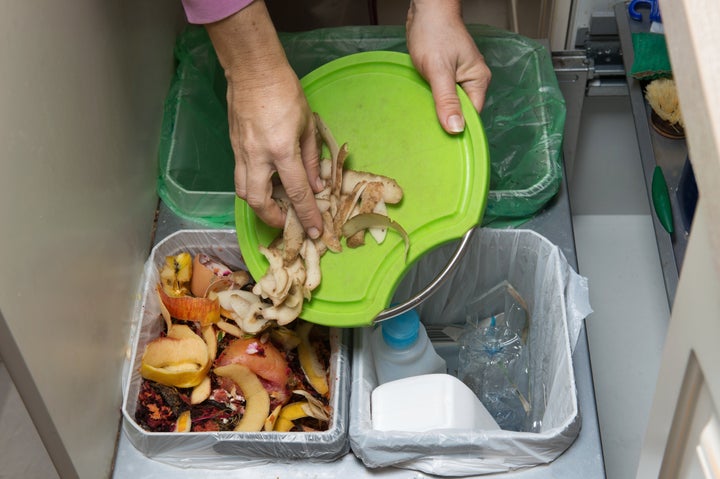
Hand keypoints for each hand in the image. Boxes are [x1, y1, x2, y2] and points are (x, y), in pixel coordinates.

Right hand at [206, 1, 323, 236]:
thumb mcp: (308, 126)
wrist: (253, 71)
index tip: (315, 229)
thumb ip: (312, 159)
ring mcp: (241, 152)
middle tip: (286, 220)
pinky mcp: (233, 146)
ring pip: (243, 191)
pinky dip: (253, 186)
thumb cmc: (285, 92)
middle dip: (272, 217)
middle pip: (258, 201)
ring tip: (275, 204)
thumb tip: (317, 185)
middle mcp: (257, 156)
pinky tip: (266, 182)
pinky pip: (240, 175)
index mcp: (282, 150)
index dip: (307, 214)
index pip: (296, 191)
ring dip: (259, 204)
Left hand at [406, 0, 491, 132]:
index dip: (458, 128)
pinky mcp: (446, 76)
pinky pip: (442, 96)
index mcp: (478, 81)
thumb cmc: (434, 33)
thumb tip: (456, 128)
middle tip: (430, 131)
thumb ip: (447, 100)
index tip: (444, 141)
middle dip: (447, 120)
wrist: (425, 11)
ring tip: (425, 118)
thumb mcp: (439, 70)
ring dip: (438, 111)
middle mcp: (471, 81)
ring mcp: (458, 78)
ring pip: (450, 104)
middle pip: (461, 112)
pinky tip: (423, 104)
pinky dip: (433, 101)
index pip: (472, 116)